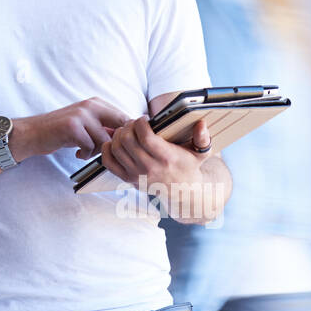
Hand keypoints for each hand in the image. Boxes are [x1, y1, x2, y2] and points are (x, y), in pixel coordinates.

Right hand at [9, 97, 131, 163]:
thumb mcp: (86, 124)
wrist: (34, 133)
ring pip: (104, 140)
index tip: (119, 147)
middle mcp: (91, 105)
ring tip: (85, 151)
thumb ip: (105, 127)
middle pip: (119, 128)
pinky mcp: (72, 127)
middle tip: (105, 151)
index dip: (126, 135)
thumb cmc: (62, 131)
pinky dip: (85, 154)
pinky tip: (77, 153)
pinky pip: (90, 146)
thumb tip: (130, 137)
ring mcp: (81, 115)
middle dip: (114, 144)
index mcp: (97, 103)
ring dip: (97, 151)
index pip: (124, 117)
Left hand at [97, 116, 215, 220]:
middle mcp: (149, 168)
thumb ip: (203, 138)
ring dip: (118, 134)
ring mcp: (136, 175)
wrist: (184, 192)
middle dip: (128, 125)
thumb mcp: (201, 152)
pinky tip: (116, 142)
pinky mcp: (127, 179)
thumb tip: (202, 124)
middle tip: (134, 123)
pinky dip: (107, 149)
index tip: (145, 118)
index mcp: (166, 158)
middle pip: (127, 140)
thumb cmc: (190, 167)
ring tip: (127, 130)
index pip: (145, 137)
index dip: (140, 123)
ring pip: (116, 148)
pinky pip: (108, 162)